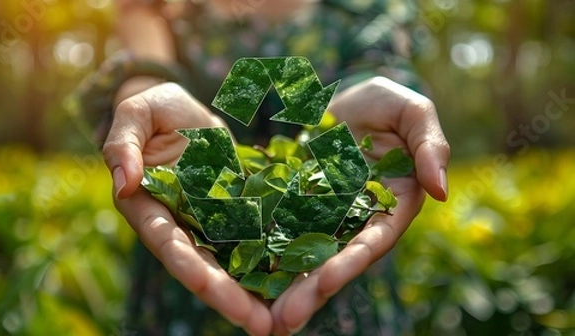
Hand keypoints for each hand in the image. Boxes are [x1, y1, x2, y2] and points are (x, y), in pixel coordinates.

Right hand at [102, 82, 272, 335]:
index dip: (192, 271)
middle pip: (205, 267)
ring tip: (286, 318)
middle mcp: (180, 223)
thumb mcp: (135, 116)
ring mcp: (209, 220)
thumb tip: (123, 181)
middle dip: (231, 298)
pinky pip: (254, 235)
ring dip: (256, 290)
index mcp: (149, 208)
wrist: (182, 109)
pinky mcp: (235, 209)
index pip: (170, 246)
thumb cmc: (152, 108)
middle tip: (263, 327)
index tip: (216, 294)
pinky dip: (272, 257)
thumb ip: (123, 146)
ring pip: (232, 261)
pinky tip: (299, 276)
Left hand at [271, 77, 449, 333]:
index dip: (352, 261)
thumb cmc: (387, 102)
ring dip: (286, 285)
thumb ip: (430, 146)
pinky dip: (264, 253)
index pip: (375, 239)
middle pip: (336, 259)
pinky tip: (240, 276)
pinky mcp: (297, 204)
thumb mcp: (412, 112)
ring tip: (262, 317)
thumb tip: (441, 190)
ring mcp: (326, 214)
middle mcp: (359, 218)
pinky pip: (280, 229)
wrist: (346, 98)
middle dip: (312, 290)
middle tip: (283, 322)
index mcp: (393, 203)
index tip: (325, 282)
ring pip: (305, 254)